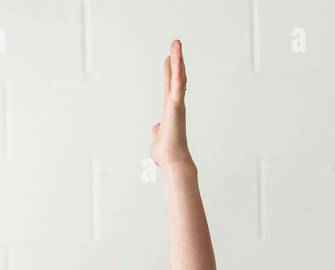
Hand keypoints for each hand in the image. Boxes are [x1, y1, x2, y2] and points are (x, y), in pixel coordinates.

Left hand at [149, 39, 193, 168]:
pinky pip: (177, 83)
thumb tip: (156, 128)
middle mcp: (175, 105)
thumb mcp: (158, 138)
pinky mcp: (176, 105)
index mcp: (171, 111)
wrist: (172, 161)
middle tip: (176, 45)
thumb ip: (158, 131)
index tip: (170, 60)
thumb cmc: (166, 153)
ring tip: (176, 43)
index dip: (170, 73)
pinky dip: (177, 69)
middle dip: (176, 61)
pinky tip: (175, 57)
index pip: (170, 88)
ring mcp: (176, 103)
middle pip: (176, 78)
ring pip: (178, 77)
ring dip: (177, 59)